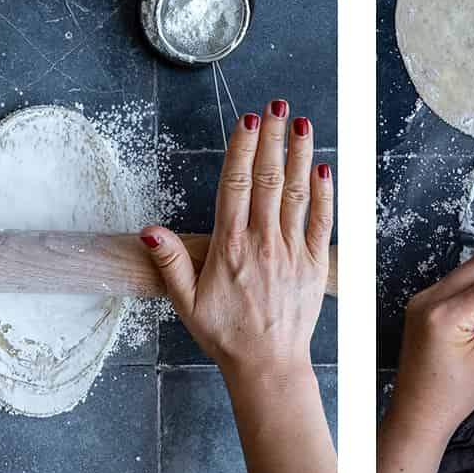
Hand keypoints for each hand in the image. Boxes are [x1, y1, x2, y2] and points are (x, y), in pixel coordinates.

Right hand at [139, 101, 331, 389]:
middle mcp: (262, 244)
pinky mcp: (314, 267)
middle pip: (268, 179)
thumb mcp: (186, 302)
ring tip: (301, 123)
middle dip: (271, 139)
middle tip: (274, 106)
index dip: (241, 149)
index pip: (236, 186)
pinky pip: (322, 224)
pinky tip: (322, 169)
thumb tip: (149, 231)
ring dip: (299, 155)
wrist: (267, 366)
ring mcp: (291, 253)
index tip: (247, 121)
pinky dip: (324, 195)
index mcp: (229, 248)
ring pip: (296, 194)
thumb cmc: (226, 335)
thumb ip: (170, 263)